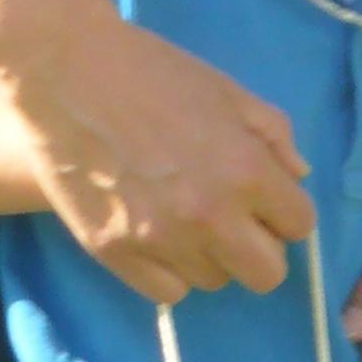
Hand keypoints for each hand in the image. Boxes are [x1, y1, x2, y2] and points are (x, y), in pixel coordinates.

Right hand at [0, 0, 313, 306]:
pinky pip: (166, 291)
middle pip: (267, 274)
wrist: (62, 69)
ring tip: (185, 217)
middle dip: (259, 245)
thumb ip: (273, 135)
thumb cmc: (151, 71)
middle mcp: (209, 216)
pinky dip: (169, 268)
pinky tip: (157, 235)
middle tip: (233, 218)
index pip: (299, 225)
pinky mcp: (114, 252)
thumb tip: (296, 177)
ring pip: (214, 281)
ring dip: (210, 255)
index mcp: (245, 171)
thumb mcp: (227, 91)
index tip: (264, 197)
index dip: (284, 210)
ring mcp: (159, 239)